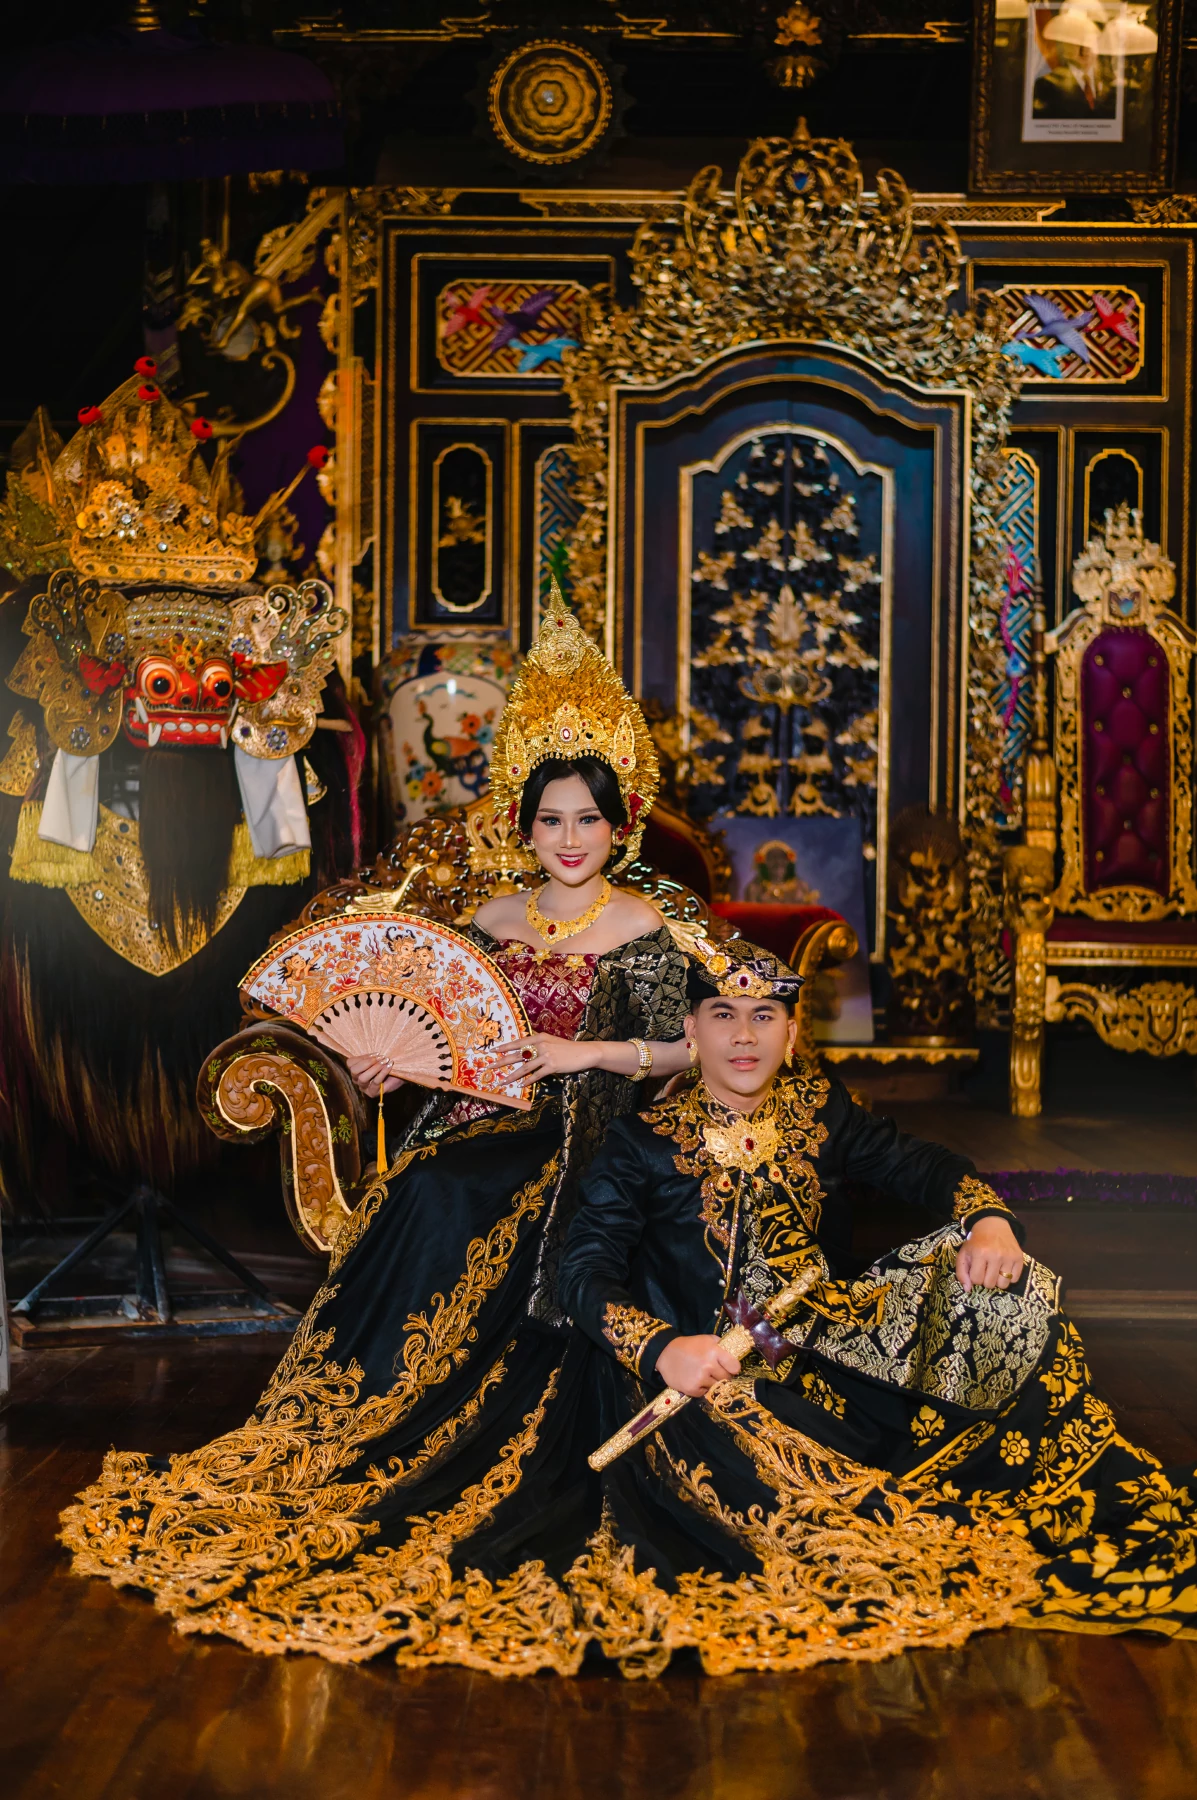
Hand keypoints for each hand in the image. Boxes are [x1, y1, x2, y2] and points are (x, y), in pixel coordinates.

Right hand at [346, 1053, 403, 1098]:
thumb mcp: (378, 1057)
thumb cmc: (387, 1063)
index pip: (351, 1063)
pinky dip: (382, 1073)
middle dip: (367, 1062)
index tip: (377, 1053)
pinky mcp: (372, 1093)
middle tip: (381, 1057)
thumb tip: (373, 1052)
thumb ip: (372, 1055)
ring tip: (385, 1061)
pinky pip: (375, 1083)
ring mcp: (364, 1087)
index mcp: (356, 1069)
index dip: (363, 1057)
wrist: (401, 1073)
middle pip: (354, 1071)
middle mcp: (357, 1079)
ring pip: (362, 1078)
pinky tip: (389, 1066)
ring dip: (375, 1068)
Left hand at [487, 1032, 606, 1083]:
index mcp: (539, 1037)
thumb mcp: (552, 1042)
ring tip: (502, 1081)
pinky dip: (528, 1081)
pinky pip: (536, 1075)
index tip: (493, 1051)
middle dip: (502, 1061)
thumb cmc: (568, 1048)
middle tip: (489, 1066)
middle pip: (517, 1055)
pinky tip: (521, 1085)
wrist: (585, 1052)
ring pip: (525, 1067)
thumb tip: (526, 1052)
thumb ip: (539, 1045)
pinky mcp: (552, 1066)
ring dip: (512, 1075)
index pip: (518, 1042)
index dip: (505, 1047)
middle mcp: (541, 1045)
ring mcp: (546, 1056)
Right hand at [655, 1334, 740, 1398]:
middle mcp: (708, 1366)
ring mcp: (700, 1378)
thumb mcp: (706, 1339)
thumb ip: (721, 1345)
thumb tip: (734, 1355)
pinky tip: (695, 1380)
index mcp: (714, 1351)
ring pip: (716, 1386)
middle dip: (723, 1376)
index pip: (734, 1366)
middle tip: (715, 1372)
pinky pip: (705, 1393)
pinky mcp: (692, 1389)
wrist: (665, 1353)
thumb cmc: (689, 1346)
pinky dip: (702, 1388)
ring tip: (703, 1375)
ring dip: (712, 1382)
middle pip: (726, 1378)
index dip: (733, 1368)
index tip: (731, 1368)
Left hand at [956, 1216, 1024, 1292]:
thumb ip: (961, 1272)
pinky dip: (1009, 1277)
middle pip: (990, 1284)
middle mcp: (996, 1255)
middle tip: (986, 1269)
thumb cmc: (976, 1241)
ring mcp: (1009, 1257)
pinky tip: (1004, 1268)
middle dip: (986, 1280)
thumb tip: (968, 1289)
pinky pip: (1015, 1279)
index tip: (976, 1269)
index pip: (976, 1280)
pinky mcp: (1019, 1258)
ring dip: (998, 1280)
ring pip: (1003, 1285)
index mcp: (980, 1253)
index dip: (975, 1277)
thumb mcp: (964, 1253)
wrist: (993, 1225)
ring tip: (995, 1270)